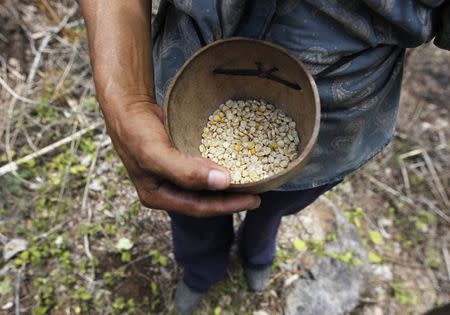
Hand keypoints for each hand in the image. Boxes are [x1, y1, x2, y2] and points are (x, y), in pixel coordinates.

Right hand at [105, 97, 260, 216]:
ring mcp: (174, 174)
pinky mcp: (181, 159)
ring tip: (251, 181)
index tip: (253, 200)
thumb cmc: (136, 132)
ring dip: (226, 184)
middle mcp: (168, 189)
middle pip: (204, 199)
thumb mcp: (156, 155)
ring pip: (205, 185)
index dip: (227, 205)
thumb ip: (186, 172)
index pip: (199, 208)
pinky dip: (219, 167)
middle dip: (230, 198)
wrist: (128, 105)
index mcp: (159, 196)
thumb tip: (224, 183)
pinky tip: (235, 163)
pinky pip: (204, 167)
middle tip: (258, 193)